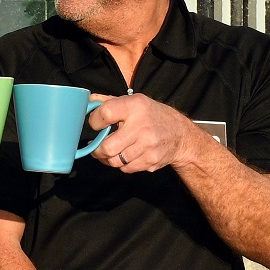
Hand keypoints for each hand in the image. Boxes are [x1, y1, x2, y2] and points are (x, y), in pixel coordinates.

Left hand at [87, 93, 209, 172]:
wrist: (180, 135)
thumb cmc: (152, 116)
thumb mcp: (135, 101)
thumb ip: (110, 101)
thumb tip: (88, 101)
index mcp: (135, 106)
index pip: (106, 113)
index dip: (94, 121)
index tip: (95, 124)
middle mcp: (142, 126)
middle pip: (108, 147)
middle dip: (97, 150)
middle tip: (96, 147)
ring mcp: (148, 146)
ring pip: (115, 161)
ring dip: (108, 159)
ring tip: (109, 152)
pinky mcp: (151, 161)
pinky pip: (126, 169)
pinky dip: (121, 165)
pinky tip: (123, 156)